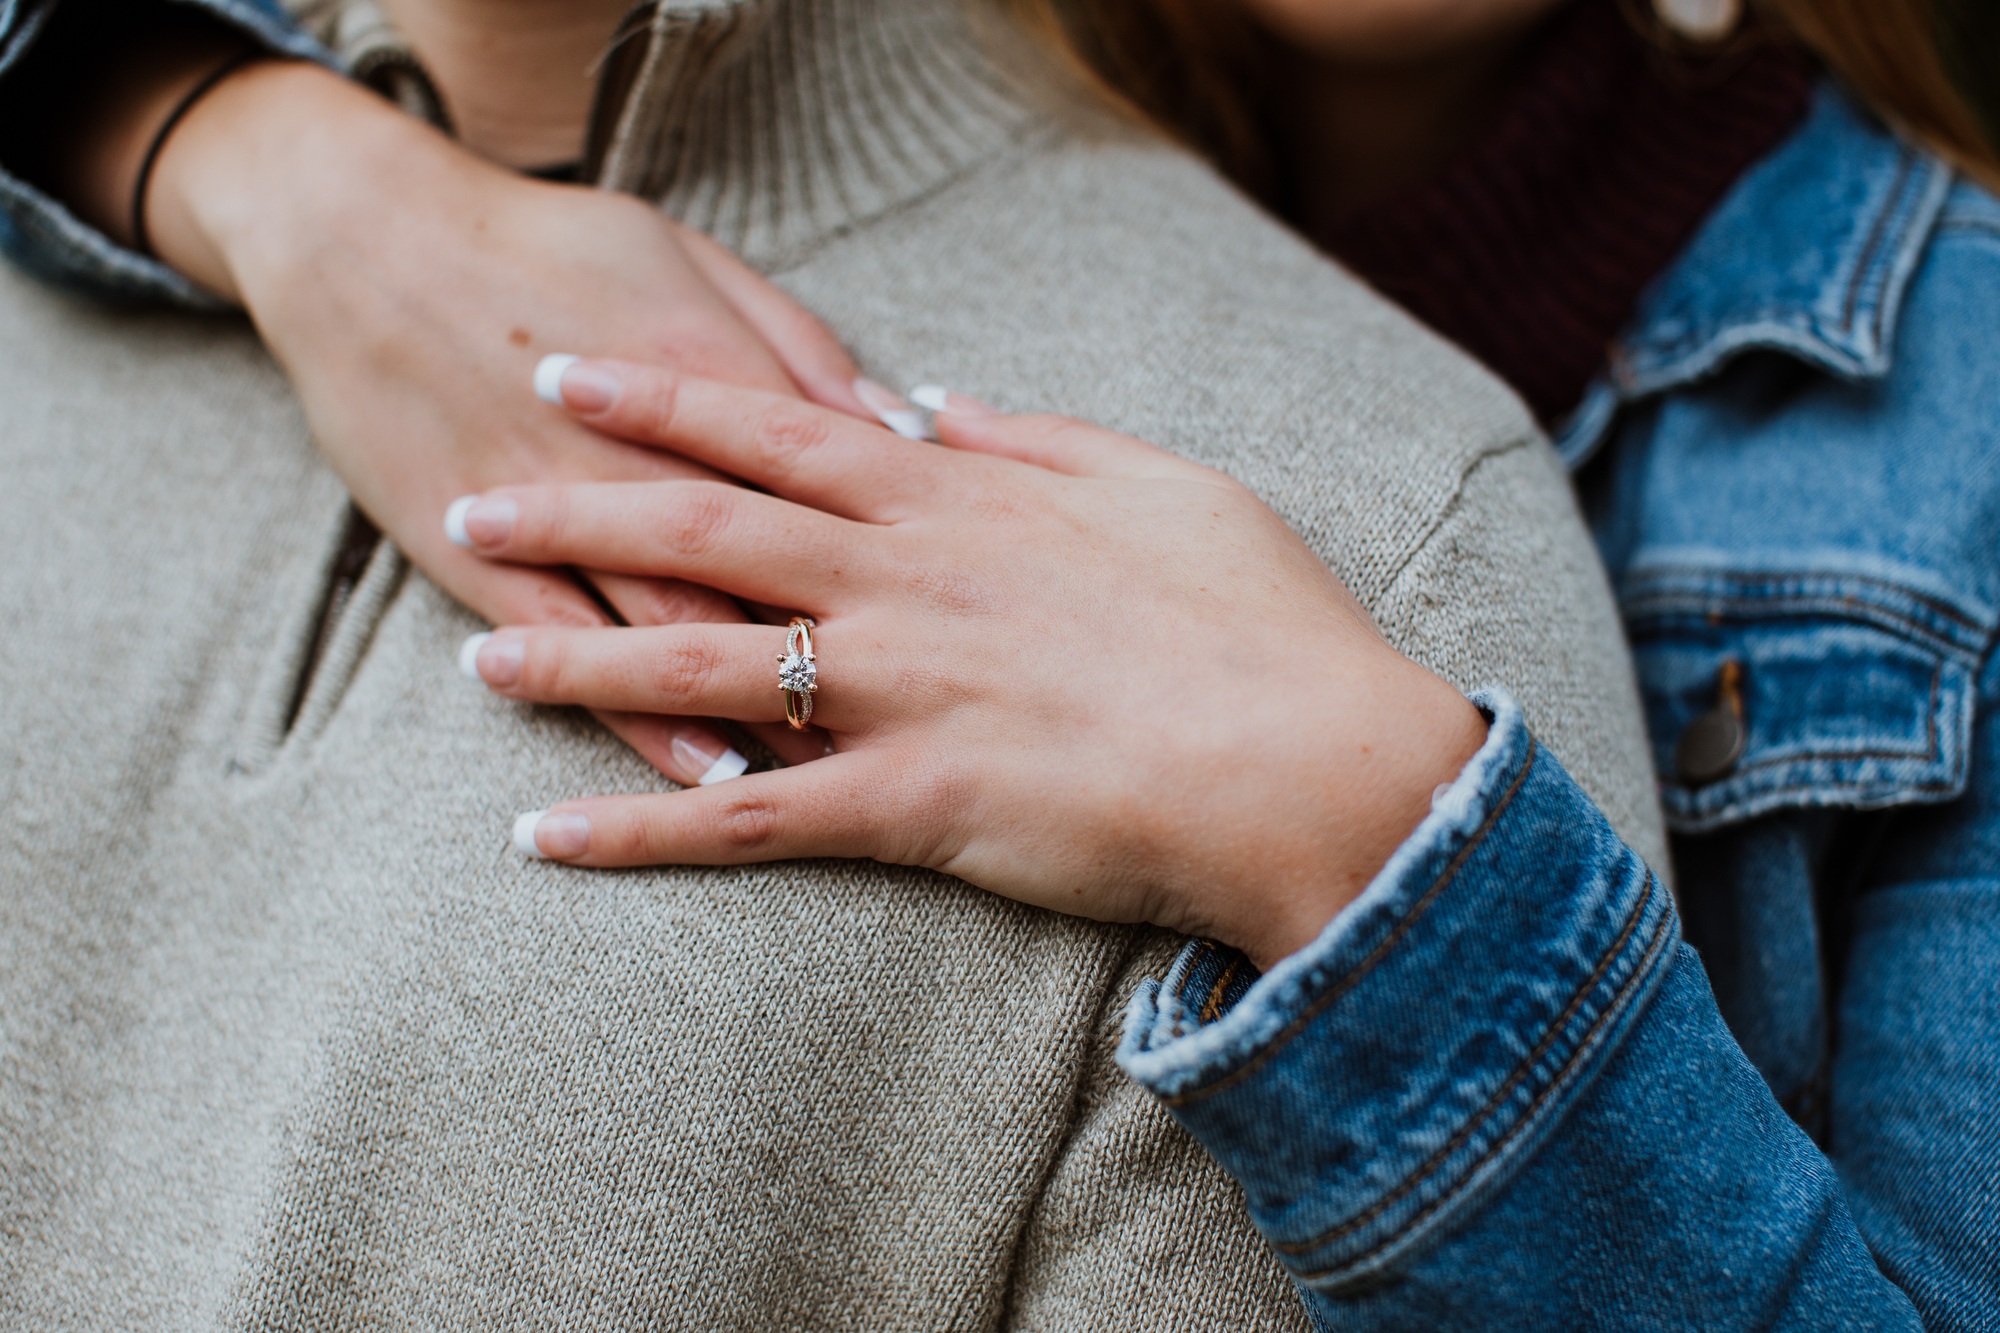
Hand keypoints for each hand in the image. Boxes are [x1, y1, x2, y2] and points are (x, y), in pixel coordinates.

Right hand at [109, 59, 863, 776]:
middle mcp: (645, 451)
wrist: (361, 235)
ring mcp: (556, 506)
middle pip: (767, 574)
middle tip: (935, 735)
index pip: (833, 486)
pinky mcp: (475, 550)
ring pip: (677, 629)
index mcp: (714, 367)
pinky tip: (700, 767)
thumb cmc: (550, 242)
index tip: (981, 638)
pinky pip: (574, 648)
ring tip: (839, 781)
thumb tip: (903, 425)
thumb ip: (799, 349)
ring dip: (761, 711)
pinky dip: (638, 716)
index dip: (908, 564)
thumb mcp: (692, 262)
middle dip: (849, 658)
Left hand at [452, 361, 1487, 967]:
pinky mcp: (910, 807)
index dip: (659, 398)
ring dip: (571, 657)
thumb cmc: (1255, 618)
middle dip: (569, 507)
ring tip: (472, 657)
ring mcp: (897, 693)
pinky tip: (546, 838)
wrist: (1311, 763)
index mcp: (955, 499)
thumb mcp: (1160, 481)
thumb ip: (1037, 436)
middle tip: (467, 499)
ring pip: (694, 661)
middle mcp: (901, 582)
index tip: (570, 376)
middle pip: (696, 529)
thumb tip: (939, 402)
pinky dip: (638, 828)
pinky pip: (744, 821)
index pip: (771, 428)